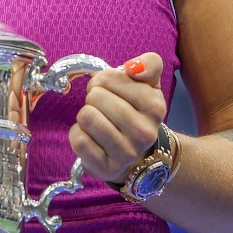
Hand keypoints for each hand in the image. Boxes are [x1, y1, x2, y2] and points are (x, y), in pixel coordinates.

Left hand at [69, 54, 167, 183]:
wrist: (138, 156)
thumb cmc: (136, 112)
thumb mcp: (148, 85)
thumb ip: (149, 64)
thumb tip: (133, 67)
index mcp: (155, 107)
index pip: (110, 79)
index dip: (103, 81)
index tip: (111, 90)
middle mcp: (144, 132)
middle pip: (95, 98)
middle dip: (93, 98)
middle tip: (102, 107)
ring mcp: (126, 153)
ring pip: (86, 117)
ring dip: (85, 116)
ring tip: (98, 121)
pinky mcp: (106, 168)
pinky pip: (78, 139)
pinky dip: (78, 134)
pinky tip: (92, 137)